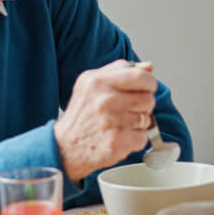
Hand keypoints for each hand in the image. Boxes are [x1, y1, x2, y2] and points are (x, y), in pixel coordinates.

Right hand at [54, 60, 157, 181]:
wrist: (64, 147)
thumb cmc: (82, 114)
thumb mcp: (91, 82)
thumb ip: (120, 70)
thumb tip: (148, 67)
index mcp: (99, 82)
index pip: (142, 77)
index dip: (149, 83)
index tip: (144, 89)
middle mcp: (105, 101)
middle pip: (148, 98)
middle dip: (143, 105)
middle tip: (127, 109)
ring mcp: (112, 123)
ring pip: (147, 118)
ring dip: (139, 122)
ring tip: (121, 123)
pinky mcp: (118, 143)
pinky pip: (143, 137)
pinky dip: (135, 139)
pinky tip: (120, 137)